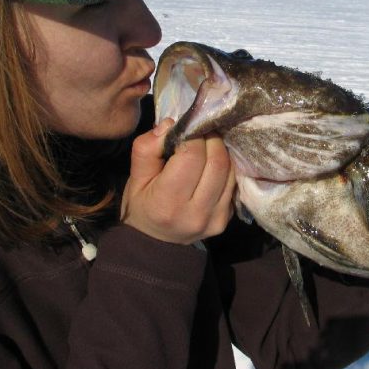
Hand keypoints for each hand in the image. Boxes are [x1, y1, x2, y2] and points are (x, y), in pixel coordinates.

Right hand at [120, 118, 235, 244]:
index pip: (192, 155)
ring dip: (220, 150)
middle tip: (200, 131)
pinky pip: (232, 183)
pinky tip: (212, 163)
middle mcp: (196, 213)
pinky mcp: (226, 220)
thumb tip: (171, 124)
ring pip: (229, 170)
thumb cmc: (142, 206)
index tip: (186, 128)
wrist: (155, 244)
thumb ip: (147, 148)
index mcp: (168, 202)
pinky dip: (225, 167)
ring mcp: (216, 219)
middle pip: (216, 161)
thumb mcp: (135, 178)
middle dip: (210, 138)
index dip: (192, 134)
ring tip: (207, 144)